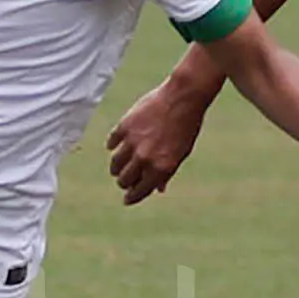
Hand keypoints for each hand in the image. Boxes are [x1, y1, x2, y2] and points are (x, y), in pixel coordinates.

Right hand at [105, 76, 213, 203]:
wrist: (183, 98)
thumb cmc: (186, 126)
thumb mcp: (181, 153)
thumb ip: (167, 172)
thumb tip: (158, 189)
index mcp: (161, 168)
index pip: (140, 191)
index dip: (132, 197)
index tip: (127, 199)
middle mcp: (145, 158)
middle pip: (124, 180)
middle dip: (124, 183)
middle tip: (124, 181)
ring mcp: (133, 142)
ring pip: (115, 164)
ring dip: (116, 168)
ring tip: (118, 167)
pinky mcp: (124, 126)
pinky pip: (112, 143)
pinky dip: (113, 146)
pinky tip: (115, 146)